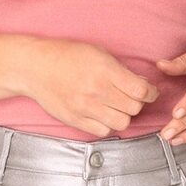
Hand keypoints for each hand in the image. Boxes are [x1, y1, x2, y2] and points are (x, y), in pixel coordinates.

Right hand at [18, 38, 159, 136]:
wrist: (35, 67)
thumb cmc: (67, 56)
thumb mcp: (98, 53)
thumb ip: (121, 70)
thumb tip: (143, 85)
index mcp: (104, 71)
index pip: (141, 91)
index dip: (151, 93)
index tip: (149, 91)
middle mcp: (96, 91)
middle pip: (134, 108)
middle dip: (137, 103)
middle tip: (130, 97)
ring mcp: (85, 108)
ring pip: (122, 123)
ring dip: (123, 116)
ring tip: (116, 107)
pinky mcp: (75, 120)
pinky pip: (103, 131)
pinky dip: (107, 125)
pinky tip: (103, 114)